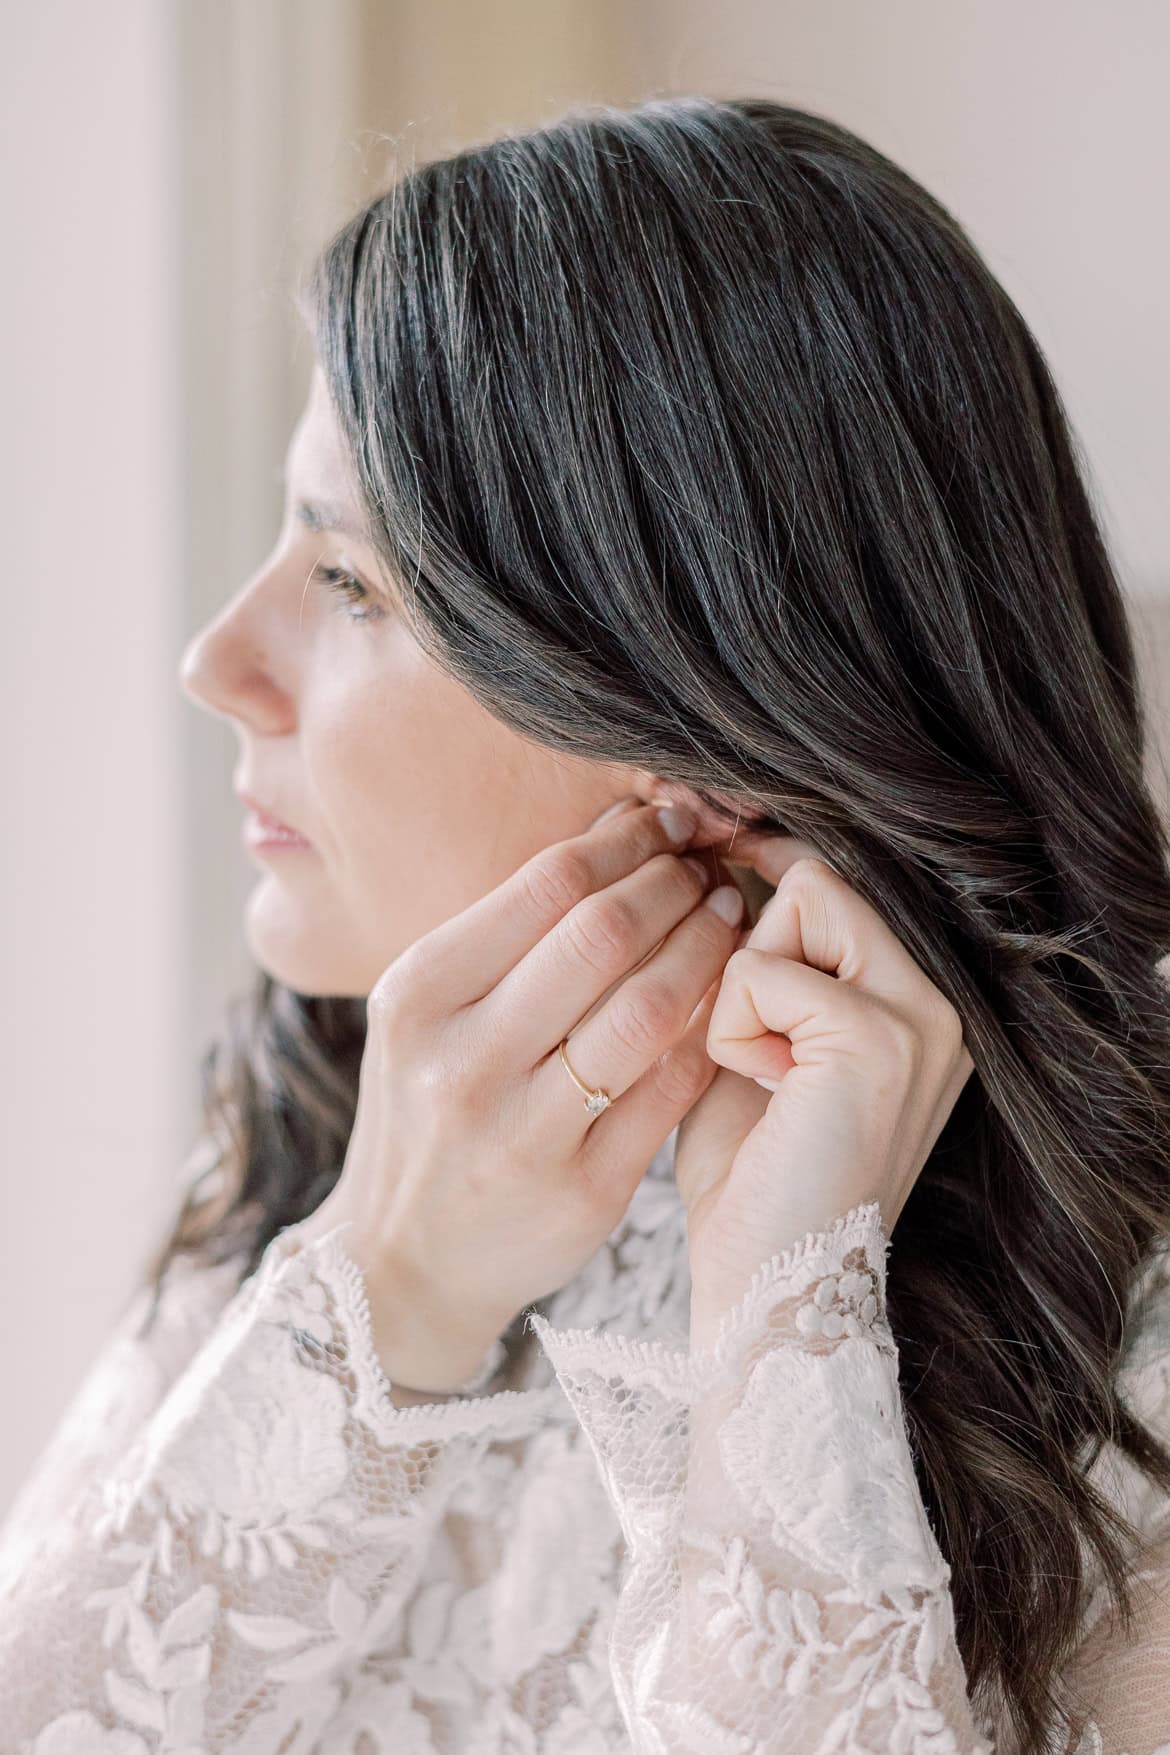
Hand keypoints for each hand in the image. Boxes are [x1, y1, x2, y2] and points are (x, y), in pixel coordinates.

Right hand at [295, 796, 746, 1392]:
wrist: (401, 1262)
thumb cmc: (427, 1113)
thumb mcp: (426, 1016)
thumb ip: (506, 938)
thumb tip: (617, 833)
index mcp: (418, 995)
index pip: (547, 885)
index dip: (626, 842)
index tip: (668, 825)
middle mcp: (463, 1062)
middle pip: (603, 935)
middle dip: (674, 884)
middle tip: (708, 868)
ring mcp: (524, 1133)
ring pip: (648, 1009)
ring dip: (707, 948)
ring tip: (730, 918)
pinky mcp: (585, 1191)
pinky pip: (670, 1088)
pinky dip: (710, 1031)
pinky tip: (729, 998)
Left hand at [674, 844, 974, 1347]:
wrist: (766, 1289)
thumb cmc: (750, 1178)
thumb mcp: (756, 1047)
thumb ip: (758, 967)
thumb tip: (724, 873)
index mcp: (918, 1005)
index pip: (837, 884)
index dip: (764, 879)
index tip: (713, 876)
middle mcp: (940, 1001)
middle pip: (820, 877)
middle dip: (756, 945)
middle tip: (757, 1044)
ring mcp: (922, 1016)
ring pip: (804, 896)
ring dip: (747, 983)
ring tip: (763, 1069)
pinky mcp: (879, 1037)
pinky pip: (763, 969)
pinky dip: (733, 1027)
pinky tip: (763, 1091)